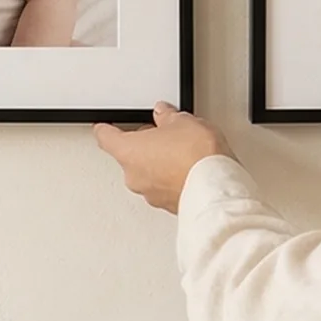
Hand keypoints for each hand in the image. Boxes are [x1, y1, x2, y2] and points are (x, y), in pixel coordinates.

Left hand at [93, 102, 230, 212]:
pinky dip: (172, 180)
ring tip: (183, 152)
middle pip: (129, 157)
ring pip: (147, 174)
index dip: (106, 129)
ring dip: (159, 164)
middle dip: (144, 146)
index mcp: (128, 152)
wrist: (216, 188)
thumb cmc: (195, 156)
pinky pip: (164, 188)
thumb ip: (168, 117)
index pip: (106, 138)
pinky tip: (189, 170)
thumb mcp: (183, 122)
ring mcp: (150, 194)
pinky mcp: (168, 206)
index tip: (104, 127)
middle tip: (162, 134)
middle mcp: (134, 177)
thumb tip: (165, 115)